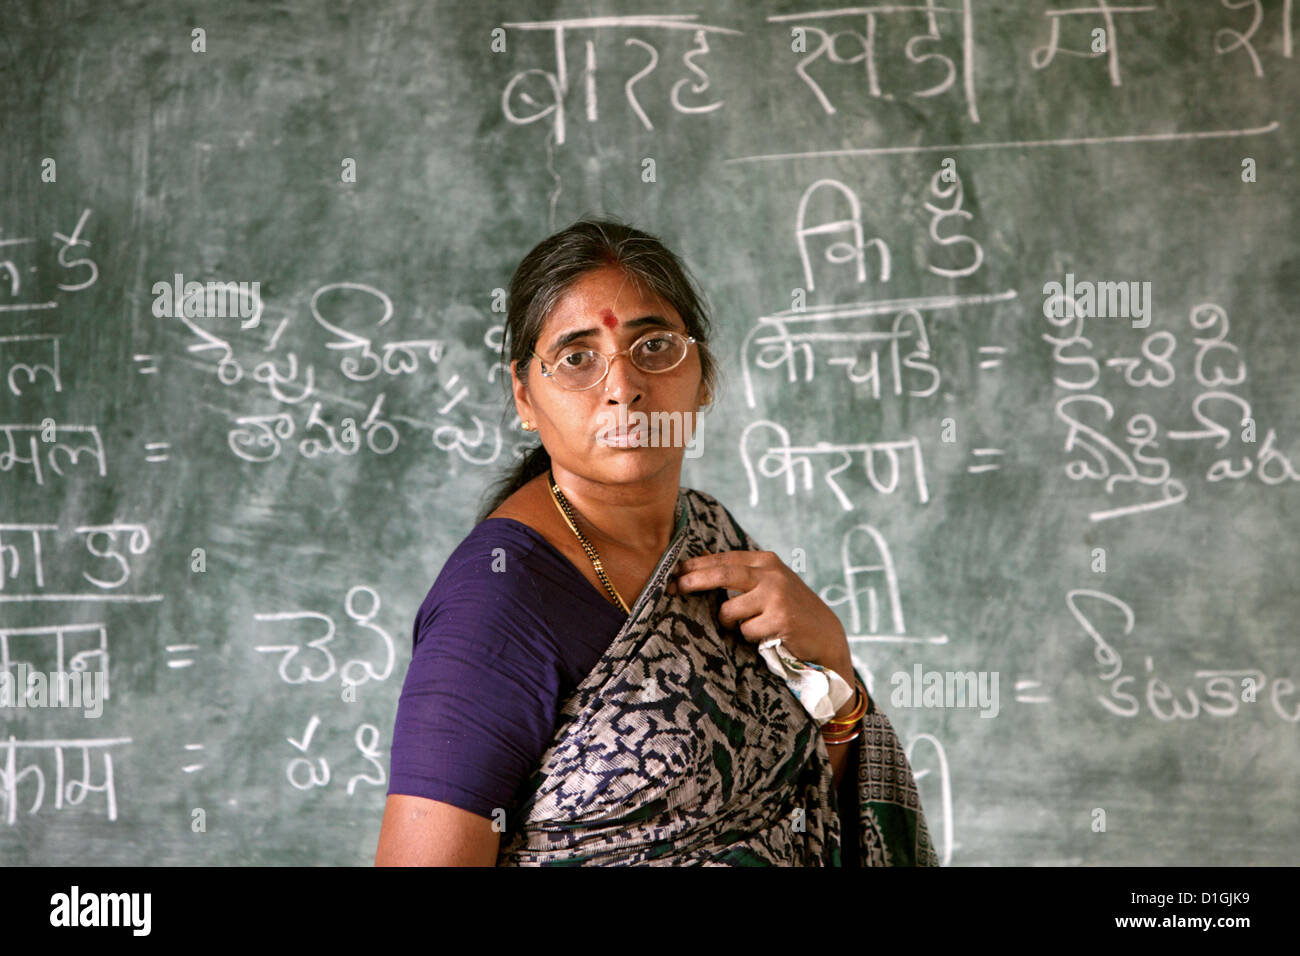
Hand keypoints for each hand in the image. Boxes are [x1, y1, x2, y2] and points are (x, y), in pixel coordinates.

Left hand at [668, 550, 851, 672]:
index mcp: (766, 561)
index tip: (673, 572)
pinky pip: (745, 631)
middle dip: (693, 581)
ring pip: (730, 611)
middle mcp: (771, 574)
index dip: (695, 566)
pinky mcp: (779, 619)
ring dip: (732, 624)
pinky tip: (768, 636)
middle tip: (673, 588)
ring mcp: (776, 596)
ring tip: (752, 626)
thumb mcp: (769, 584)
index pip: (723, 560)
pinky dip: (750, 637)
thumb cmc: (788, 610)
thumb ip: (742, 577)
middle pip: (721, 575)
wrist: (824, 635)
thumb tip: (696, 574)